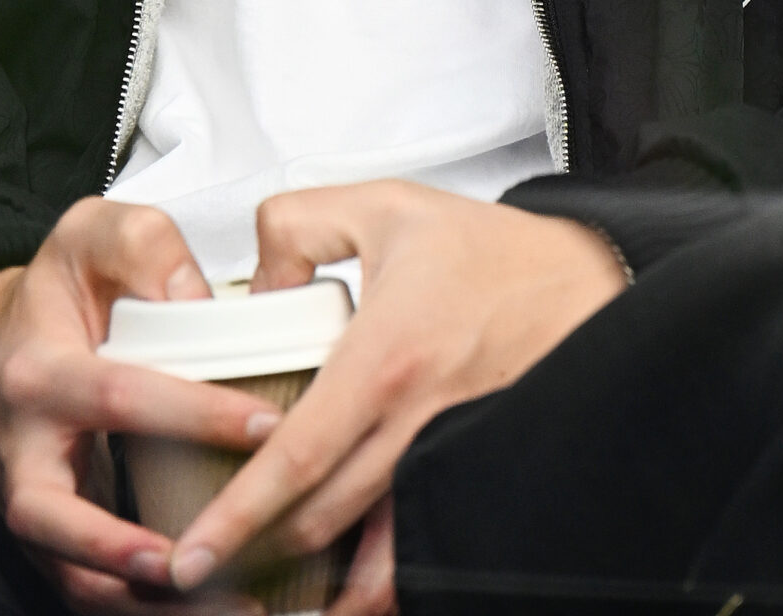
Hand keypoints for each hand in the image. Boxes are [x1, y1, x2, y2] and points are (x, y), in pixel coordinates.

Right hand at [0, 196, 279, 609]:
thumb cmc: (52, 288)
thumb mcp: (92, 233)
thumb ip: (146, 246)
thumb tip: (198, 299)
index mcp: (39, 371)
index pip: (119, 396)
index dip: (194, 413)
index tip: (266, 427)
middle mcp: (20, 447)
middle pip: (53, 517)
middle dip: (124, 550)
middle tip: (202, 558)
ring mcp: (25, 498)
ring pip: (65, 571)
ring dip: (136, 600)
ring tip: (221, 604)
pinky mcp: (42, 530)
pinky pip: (79, 581)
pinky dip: (133, 604)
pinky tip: (200, 604)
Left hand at [166, 183, 628, 612]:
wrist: (588, 279)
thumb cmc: (493, 251)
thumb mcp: (383, 206)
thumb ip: (297, 225)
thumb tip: (256, 282)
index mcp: (387, 359)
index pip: (296, 457)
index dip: (238, 514)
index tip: (194, 552)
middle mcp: (418, 422)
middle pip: (324, 520)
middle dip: (260, 555)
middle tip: (208, 572)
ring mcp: (452, 457)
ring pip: (375, 554)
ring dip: (325, 589)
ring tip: (277, 601)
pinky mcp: (476, 472)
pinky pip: (426, 546)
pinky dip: (388, 582)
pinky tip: (356, 595)